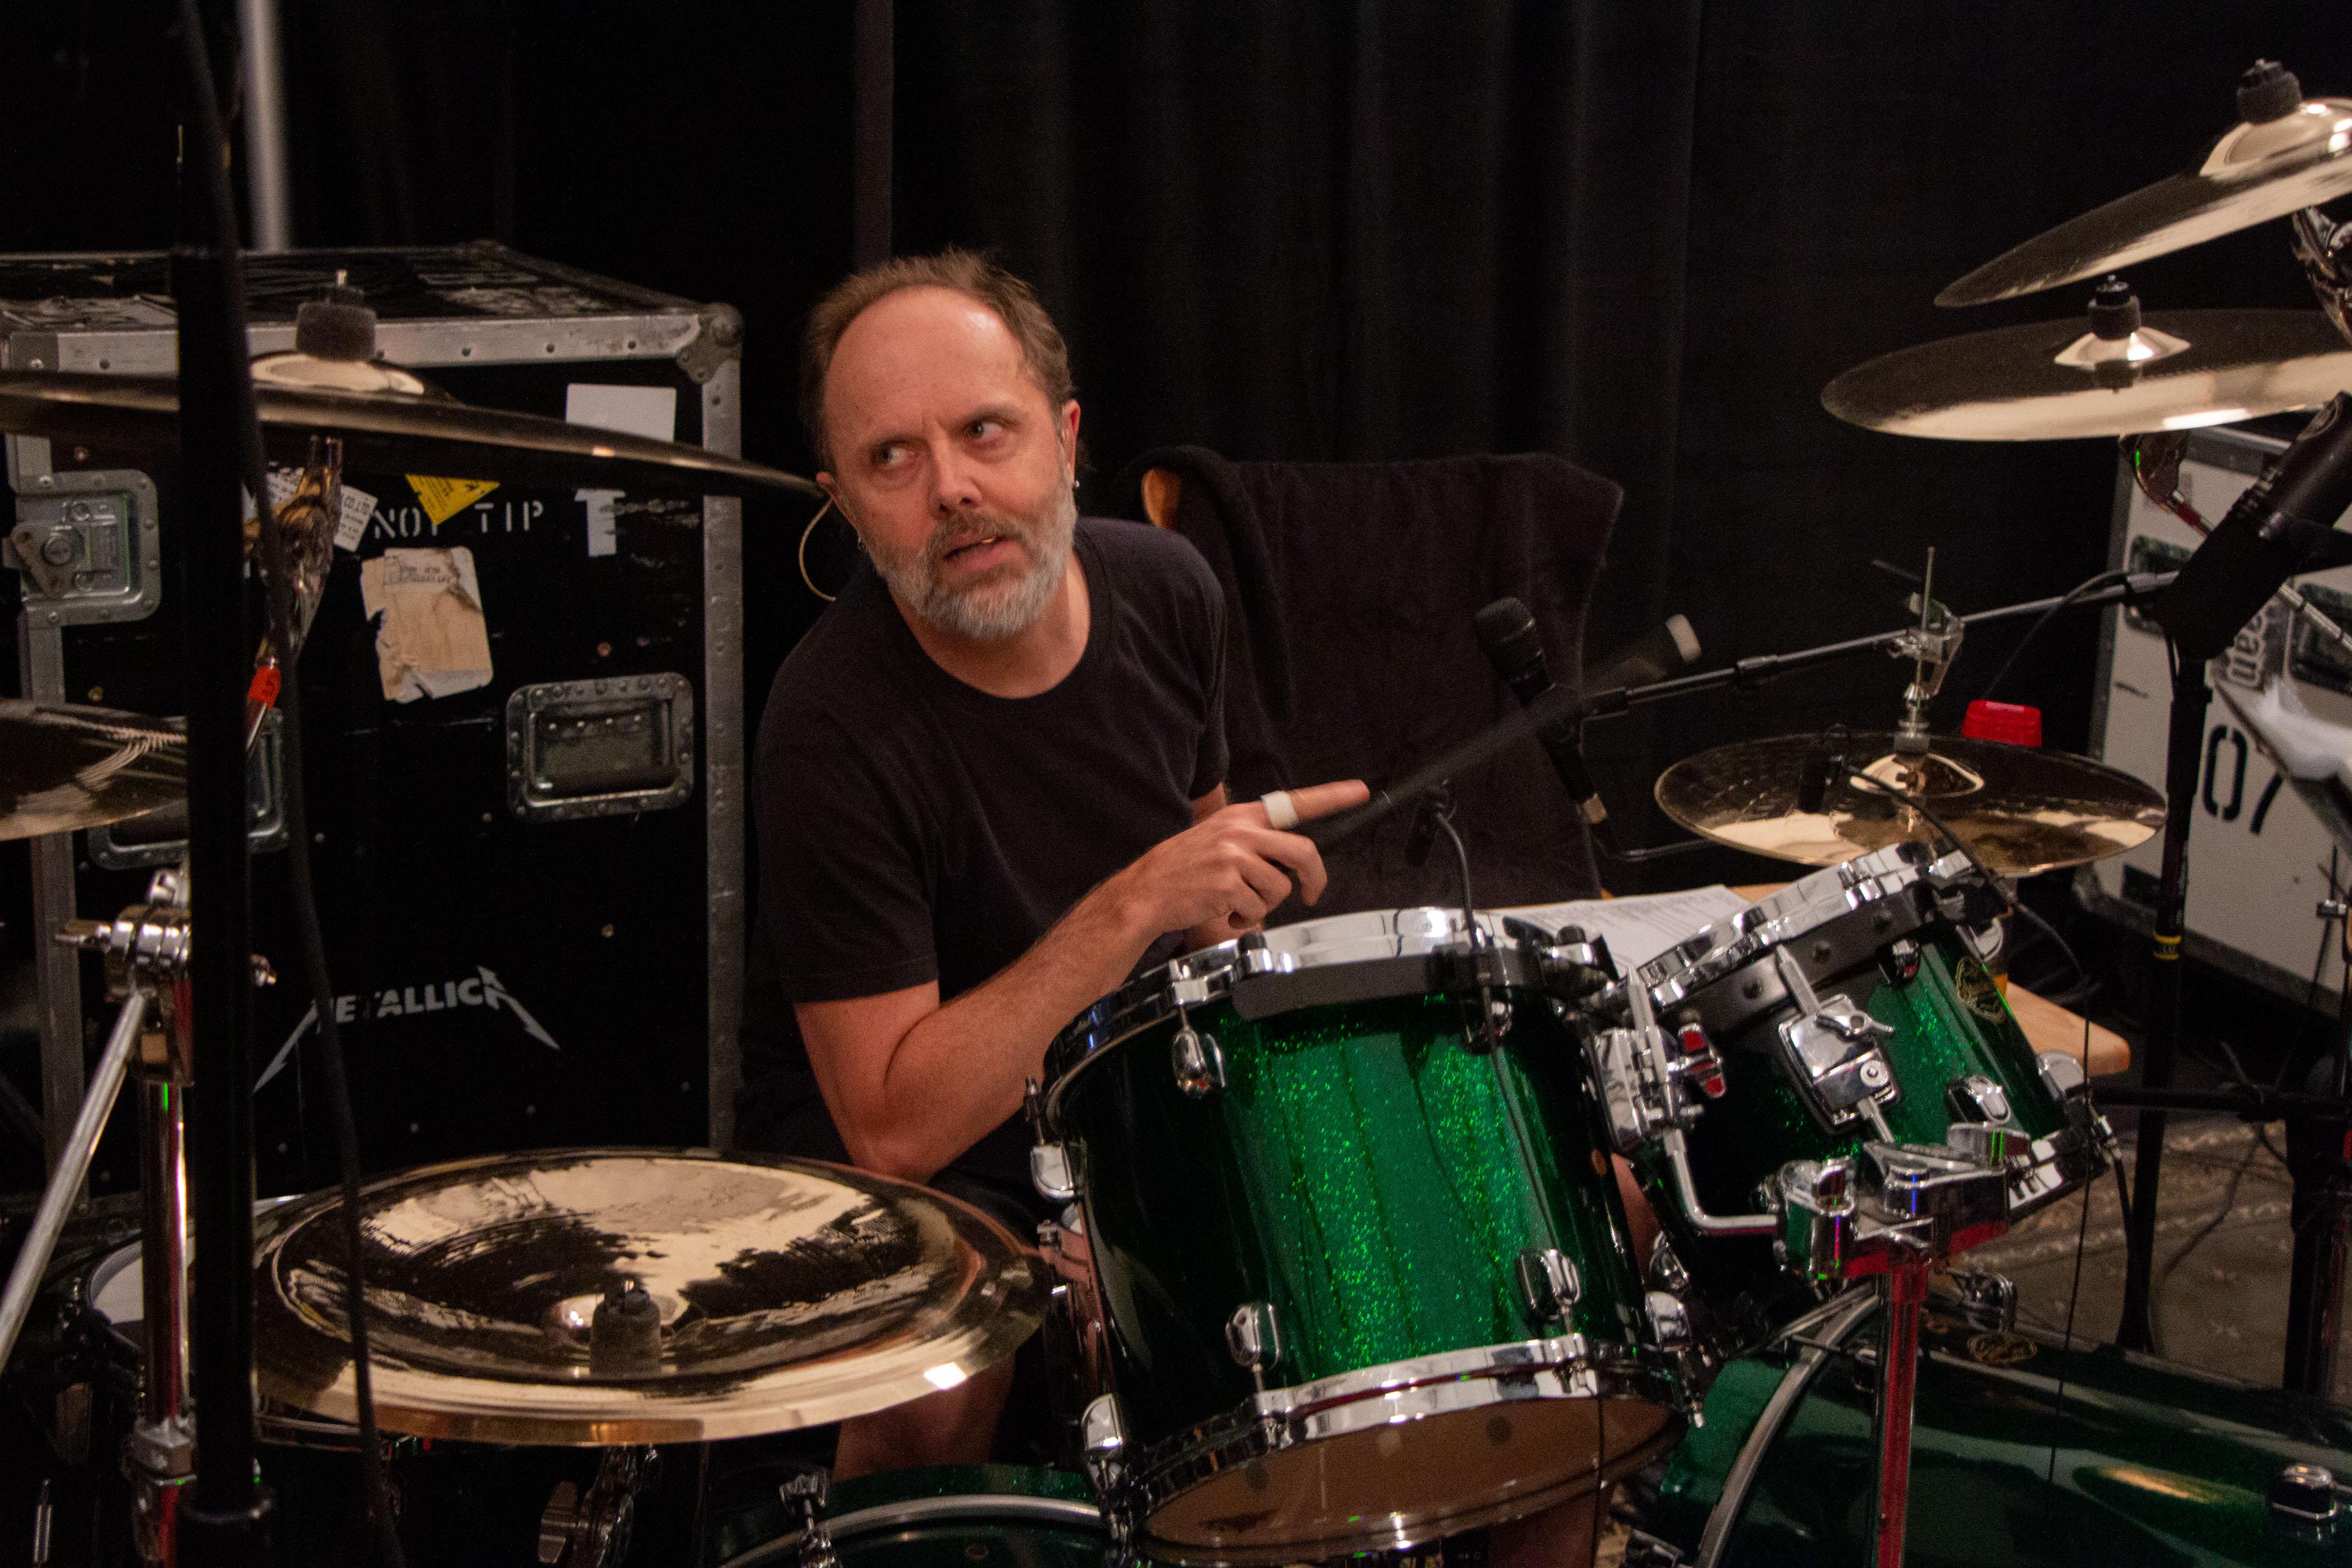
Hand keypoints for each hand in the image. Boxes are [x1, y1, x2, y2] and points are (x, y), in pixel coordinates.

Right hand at [1116, 780, 1370, 940]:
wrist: (1146, 891)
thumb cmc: (1183, 869)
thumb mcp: (1217, 838)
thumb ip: (1254, 841)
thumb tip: (1290, 862)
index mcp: (1242, 816)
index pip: (1294, 802)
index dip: (1332, 797)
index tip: (1359, 791)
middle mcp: (1241, 831)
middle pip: (1303, 852)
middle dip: (1315, 878)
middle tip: (1311, 893)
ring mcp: (1234, 856)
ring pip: (1280, 887)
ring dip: (1265, 905)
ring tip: (1238, 903)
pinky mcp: (1228, 884)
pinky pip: (1258, 908)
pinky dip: (1246, 918)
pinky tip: (1226, 912)